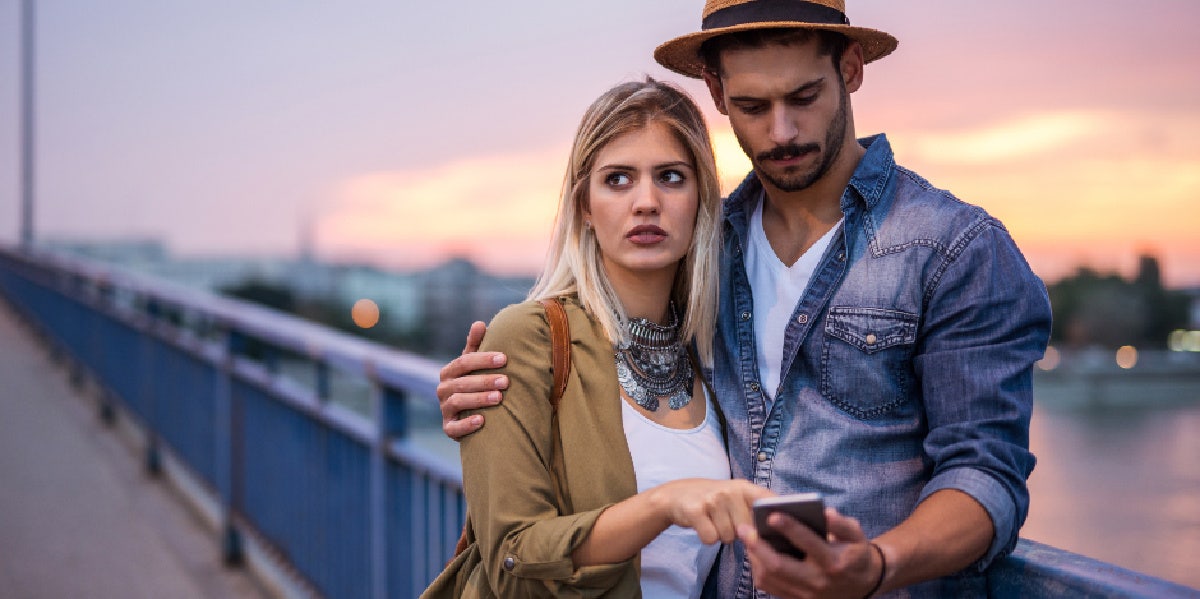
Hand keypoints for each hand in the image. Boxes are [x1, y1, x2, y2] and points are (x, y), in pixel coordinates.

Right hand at [436, 321, 508, 439]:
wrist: (468, 415)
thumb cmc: (474, 383)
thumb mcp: (473, 365)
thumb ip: (475, 345)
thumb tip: (479, 323)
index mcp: (449, 372)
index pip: (464, 362)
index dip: (483, 359)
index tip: (504, 358)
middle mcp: (443, 389)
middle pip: (462, 382)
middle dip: (485, 380)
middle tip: (506, 381)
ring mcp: (444, 409)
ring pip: (458, 402)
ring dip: (479, 399)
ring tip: (499, 398)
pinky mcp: (448, 428)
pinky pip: (454, 428)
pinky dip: (467, 424)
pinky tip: (482, 420)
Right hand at [650, 479, 774, 544]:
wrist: (676, 495)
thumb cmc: (713, 500)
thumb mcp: (735, 497)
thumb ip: (755, 510)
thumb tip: (776, 532)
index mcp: (743, 487)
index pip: (767, 500)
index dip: (776, 514)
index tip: (780, 524)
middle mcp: (729, 491)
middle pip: (748, 529)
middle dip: (740, 533)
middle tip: (727, 521)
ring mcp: (712, 500)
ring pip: (729, 536)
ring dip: (721, 535)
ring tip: (713, 521)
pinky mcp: (695, 511)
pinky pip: (711, 538)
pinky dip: (707, 538)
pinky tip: (703, 525)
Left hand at [739, 507, 883, 598]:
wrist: (864, 585)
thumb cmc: (855, 553)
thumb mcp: (856, 535)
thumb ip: (841, 524)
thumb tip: (825, 513)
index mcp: (833, 562)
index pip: (808, 543)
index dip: (789, 528)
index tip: (772, 515)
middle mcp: (817, 581)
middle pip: (778, 566)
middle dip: (757, 546)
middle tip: (744, 527)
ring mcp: (806, 594)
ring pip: (770, 578)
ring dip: (754, 557)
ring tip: (747, 538)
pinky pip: (770, 587)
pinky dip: (758, 570)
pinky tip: (755, 553)